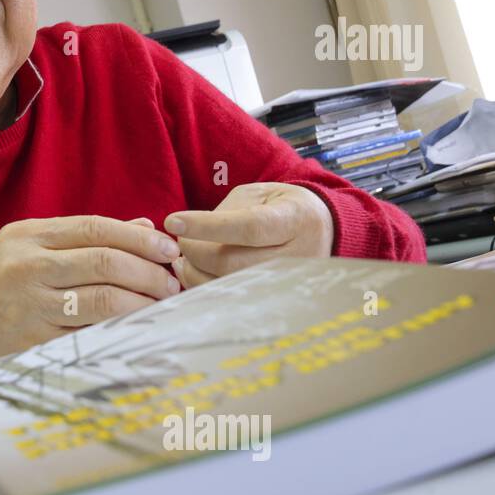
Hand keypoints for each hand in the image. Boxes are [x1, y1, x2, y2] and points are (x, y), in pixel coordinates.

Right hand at [0, 215, 182, 363]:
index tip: (168, 249)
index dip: (139, 238)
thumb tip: (145, 224)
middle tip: (171, 282)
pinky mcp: (37, 340)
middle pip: (104, 263)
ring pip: (102, 301)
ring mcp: (31, 306)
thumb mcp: (34, 246)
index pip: (96, 228)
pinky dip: (121, 329)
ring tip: (161, 304)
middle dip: (148, 273)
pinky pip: (90, 333)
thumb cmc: (8, 279)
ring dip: (142, 302)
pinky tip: (138, 326)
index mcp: (30, 236)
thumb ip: (85, 236)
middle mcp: (28, 267)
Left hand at [164, 182, 334, 288]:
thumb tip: (191, 234)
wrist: (322, 231)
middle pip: (231, 262)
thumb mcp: (260, 194)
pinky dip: (202, 286)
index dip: (206, 226)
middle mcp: (296, 257)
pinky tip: (193, 271)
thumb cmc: (281, 208)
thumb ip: (226, 211)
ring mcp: (286, 284)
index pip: (248, 228)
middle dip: (195, 251)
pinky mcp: (273, 300)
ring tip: (182, 256)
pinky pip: (229, 299)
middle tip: (180, 238)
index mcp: (295, 220)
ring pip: (227, 285)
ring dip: (193, 272)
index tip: (172, 221)